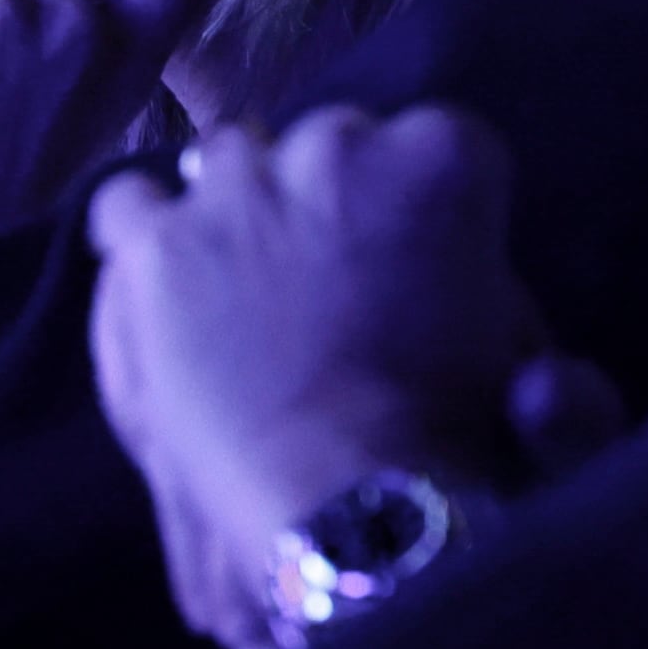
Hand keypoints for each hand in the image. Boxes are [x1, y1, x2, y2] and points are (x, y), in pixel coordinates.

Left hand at [85, 106, 560, 648]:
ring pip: (226, 163)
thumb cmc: (456, 439)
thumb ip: (494, 286)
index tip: (410, 260)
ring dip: (237, 212)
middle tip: (328, 290)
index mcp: (438, 155)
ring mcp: (235, 190)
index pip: (430, 141)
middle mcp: (334, 146)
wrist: (351, 506)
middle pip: (324, 145)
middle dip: (328, 202)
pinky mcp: (156, 244)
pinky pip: (126, 205)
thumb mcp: (521, 351)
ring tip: (241, 290)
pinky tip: (156, 278)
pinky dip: (138, 234)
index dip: (414, 208)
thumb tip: (472, 269)